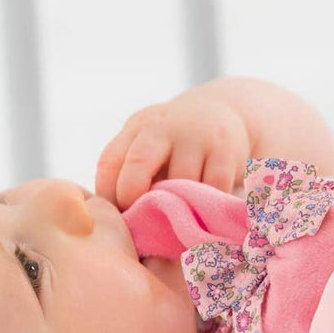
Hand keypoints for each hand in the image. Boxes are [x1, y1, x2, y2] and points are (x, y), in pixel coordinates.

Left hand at [95, 91, 249, 209]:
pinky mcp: (225, 151)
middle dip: (133, 195)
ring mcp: (196, 138)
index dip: (108, 193)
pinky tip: (205, 212)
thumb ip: (130, 169)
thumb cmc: (176, 142)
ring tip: (177, 220)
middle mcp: (163, 128)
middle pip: (139, 162)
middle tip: (141, 221)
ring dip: (177, 206)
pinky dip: (208, 205)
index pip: (110, 160)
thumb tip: (116, 218)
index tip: (117, 215)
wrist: (222, 111)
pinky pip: (213, 187)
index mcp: (137, 129)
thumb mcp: (149, 142)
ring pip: (180, 181)